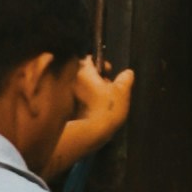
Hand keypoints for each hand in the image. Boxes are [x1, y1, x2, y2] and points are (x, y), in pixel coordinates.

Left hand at [47, 55, 134, 179]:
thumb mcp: (122, 92)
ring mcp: (64, 93)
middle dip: (94, 78)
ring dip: (88, 91)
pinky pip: (74, 100)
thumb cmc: (106, 107)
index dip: (100, 64)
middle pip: (83, 73)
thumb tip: (128, 73)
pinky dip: (82, 102)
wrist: (89, 134)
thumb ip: (125, 80)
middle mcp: (70, 79)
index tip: (109, 72)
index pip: (89, 58)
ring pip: (78, 87)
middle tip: (107, 88)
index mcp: (83, 69)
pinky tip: (92, 111)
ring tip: (101, 101)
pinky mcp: (62, 108)